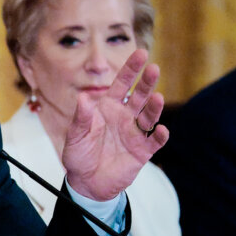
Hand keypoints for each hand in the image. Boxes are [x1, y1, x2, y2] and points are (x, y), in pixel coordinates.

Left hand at [62, 48, 169, 200]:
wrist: (86, 182)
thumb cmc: (79, 155)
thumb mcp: (75, 136)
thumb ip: (81, 118)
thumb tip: (83, 97)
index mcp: (108, 108)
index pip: (122, 85)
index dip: (131, 69)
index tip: (141, 53)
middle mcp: (125, 117)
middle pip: (139, 96)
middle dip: (147, 82)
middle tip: (154, 68)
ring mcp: (135, 133)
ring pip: (149, 116)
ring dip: (154, 107)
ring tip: (156, 98)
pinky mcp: (142, 151)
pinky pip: (154, 142)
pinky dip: (159, 136)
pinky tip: (160, 130)